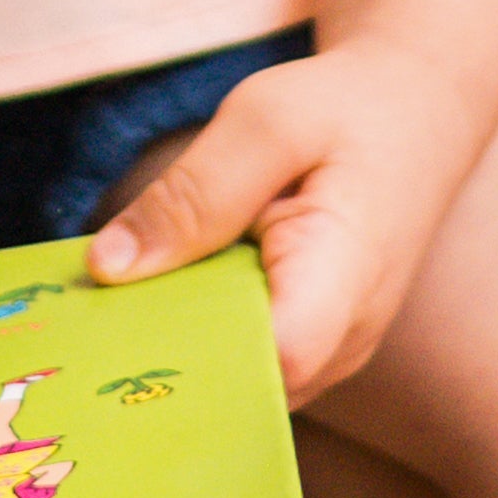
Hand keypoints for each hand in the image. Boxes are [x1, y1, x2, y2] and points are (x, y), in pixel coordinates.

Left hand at [85, 49, 468, 405]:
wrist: (414, 115)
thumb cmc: (344, 111)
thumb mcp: (265, 121)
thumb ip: (193, 194)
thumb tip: (107, 269)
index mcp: (344, 280)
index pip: (271, 359)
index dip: (191, 358)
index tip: (114, 332)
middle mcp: (343, 343)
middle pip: (238, 385)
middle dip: (160, 356)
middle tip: (83, 319)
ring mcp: (329, 357)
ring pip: (234, 382)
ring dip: (174, 346)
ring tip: (110, 304)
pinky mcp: (309, 351)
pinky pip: (242, 362)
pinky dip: (195, 333)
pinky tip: (153, 296)